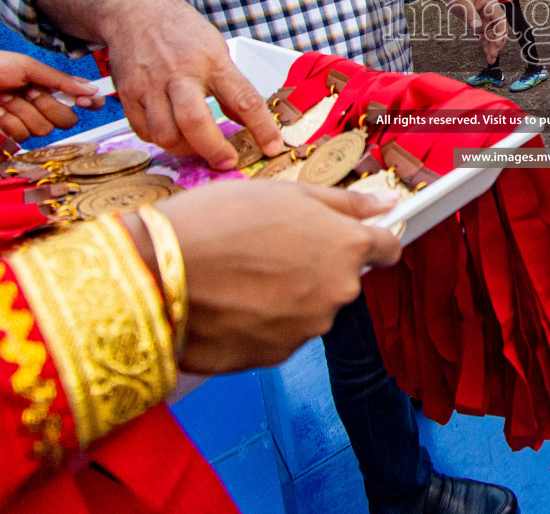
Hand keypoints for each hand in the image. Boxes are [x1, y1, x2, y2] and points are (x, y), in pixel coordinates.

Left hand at [0, 48, 103, 141]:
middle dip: (47, 105)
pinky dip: (7, 122)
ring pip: (42, 130)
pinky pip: (20, 138)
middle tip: (27, 91)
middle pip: (65, 119)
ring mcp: (19, 121)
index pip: (76, 97)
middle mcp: (36, 104)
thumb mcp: (23, 66)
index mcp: (43, 83)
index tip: (89, 101)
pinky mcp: (3, 136)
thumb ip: (59, 80)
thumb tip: (92, 89)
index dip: (86, 101)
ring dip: (20, 111)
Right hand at [94, 0, 282, 168]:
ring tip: (199, 148)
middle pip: (194, 121)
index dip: (262, 128)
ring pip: (165, 133)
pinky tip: (173, 135)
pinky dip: (161, 141)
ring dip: (185, 150)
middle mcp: (180, 74)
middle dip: (213, 149)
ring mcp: (150, 85)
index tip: (272, 147)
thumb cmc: (180, 30)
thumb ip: (230, 86)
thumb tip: (247, 122)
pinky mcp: (128, 94)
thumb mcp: (216, 50)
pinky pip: (144, 131)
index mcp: (211, 61)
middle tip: (227, 162)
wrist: (134, 12)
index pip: (243, 99)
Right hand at [137, 180, 402, 371]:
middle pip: (340, 278)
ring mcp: (308, 329)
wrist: (160, 272)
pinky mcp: (276, 356)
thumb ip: (345, 202)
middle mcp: (337, 293)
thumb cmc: (220, 220)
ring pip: (308, 307)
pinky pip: (279, 334)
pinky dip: (261, 320)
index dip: (371, 239)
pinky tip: (229, 301)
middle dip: (314, 265)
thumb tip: (388, 203)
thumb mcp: (286, 193)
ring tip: (240, 273)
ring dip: (286, 294)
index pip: (387, 247)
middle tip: (267, 246)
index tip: (355, 237)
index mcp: (346, 247)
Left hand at [449, 0, 507, 63]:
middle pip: (498, 30)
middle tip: (493, 55)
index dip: (501, 31)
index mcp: (490, 4)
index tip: (497, 42)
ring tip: (491, 60)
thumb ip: (471, 14)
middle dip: (497, 43)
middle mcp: (490, 13)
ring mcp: (484, 19)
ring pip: (492, 35)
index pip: (500, 19)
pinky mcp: (477, 24)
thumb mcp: (463, 1)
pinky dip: (486, 45)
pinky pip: (484, 36)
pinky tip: (487, 55)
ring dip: (492, 47)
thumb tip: (477, 28)